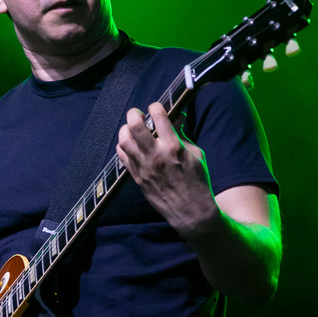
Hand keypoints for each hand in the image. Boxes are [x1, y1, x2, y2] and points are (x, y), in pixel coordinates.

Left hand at [116, 102, 217, 237]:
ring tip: (132, 129)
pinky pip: (122, 156)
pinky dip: (123, 145)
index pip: (158, 116)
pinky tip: (130, 144)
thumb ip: (182, 134)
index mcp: (173, 147)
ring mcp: (143, 166)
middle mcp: (155, 155)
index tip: (156, 108)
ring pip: (123, 140)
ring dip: (126, 129)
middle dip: (134, 114)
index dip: (155, 107)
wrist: (189, 209)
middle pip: (134, 126)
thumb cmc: (196, 180)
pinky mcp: (136, 176)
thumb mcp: (196, 153)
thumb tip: (177, 117)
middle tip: (138, 114)